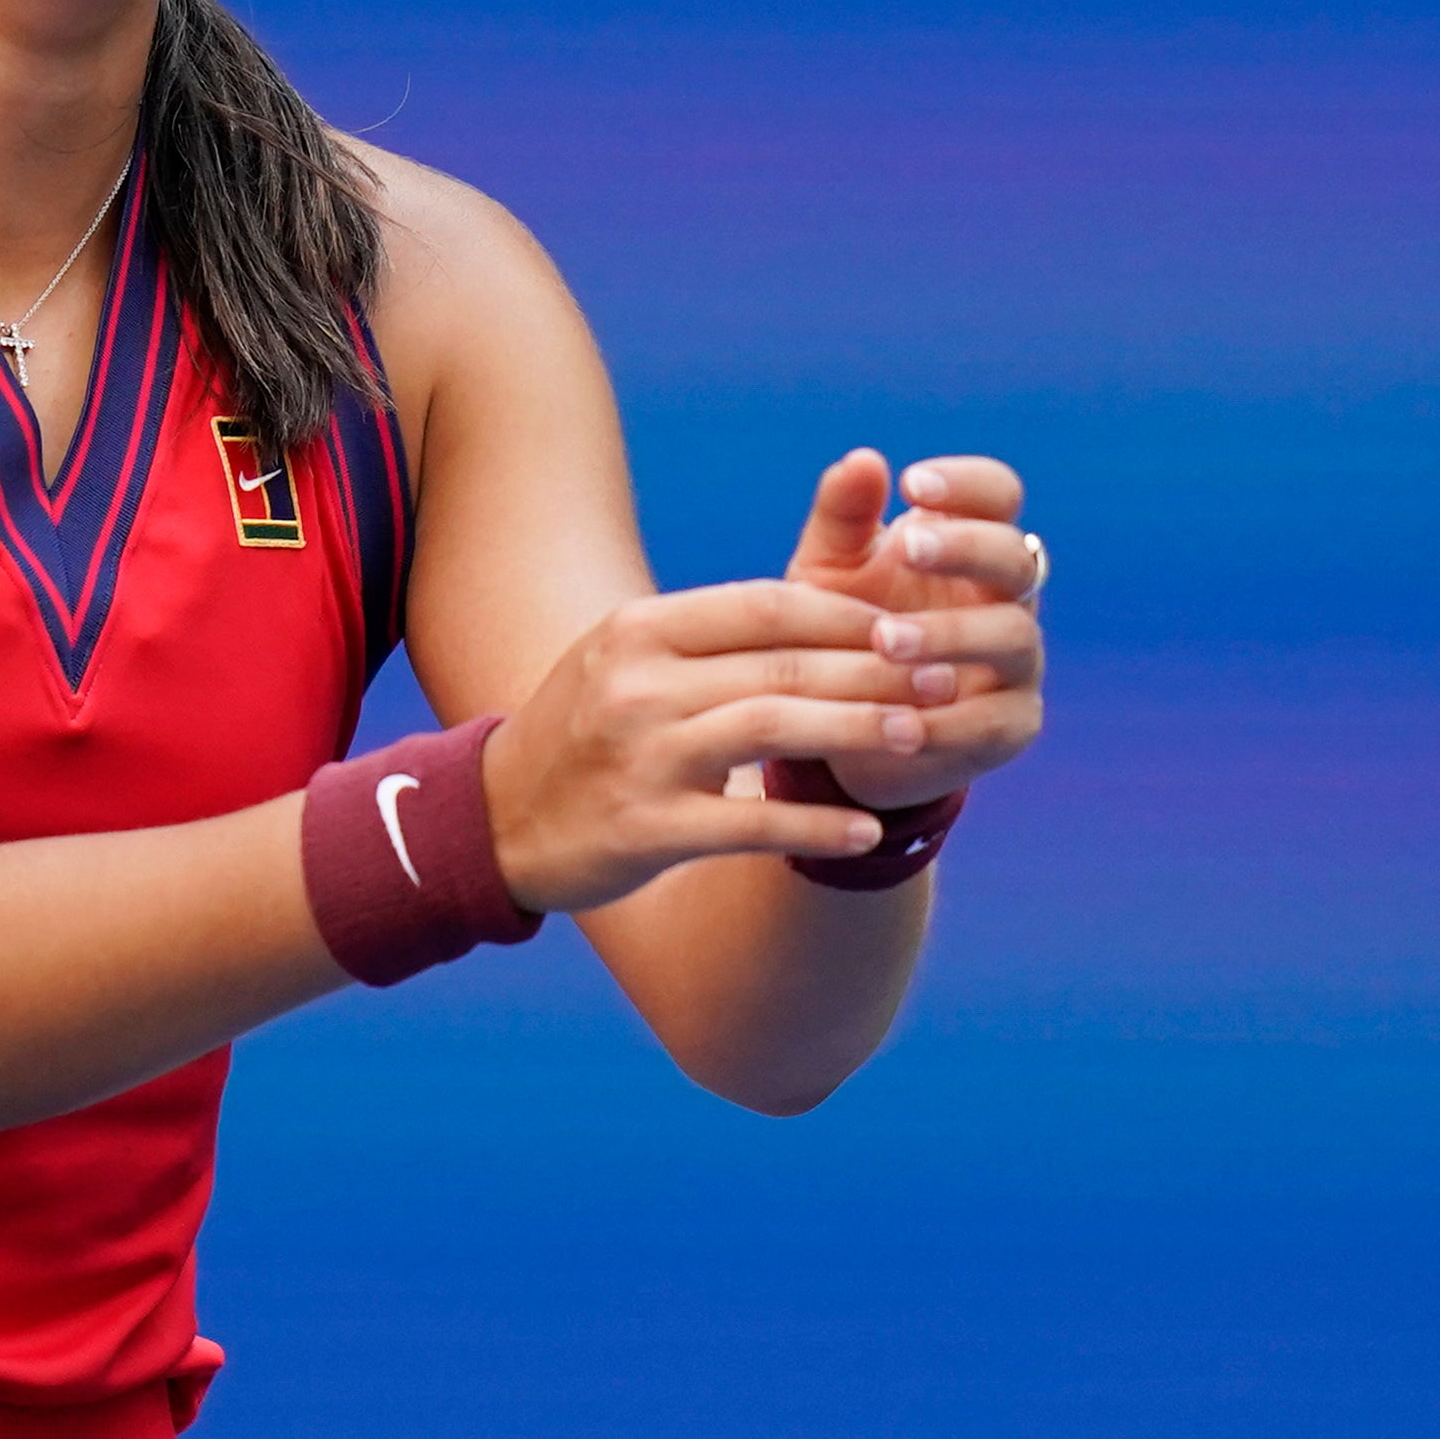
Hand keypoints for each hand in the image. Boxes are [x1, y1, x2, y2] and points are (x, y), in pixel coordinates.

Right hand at [481, 580, 962, 915]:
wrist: (494, 821)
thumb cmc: (581, 732)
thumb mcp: (624, 660)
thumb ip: (709, 635)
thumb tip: (825, 610)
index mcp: (640, 630)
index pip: (766, 605)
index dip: (847, 614)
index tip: (908, 626)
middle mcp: (639, 685)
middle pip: (784, 665)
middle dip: (875, 671)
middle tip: (945, 676)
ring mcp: (643, 756)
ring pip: (776, 730)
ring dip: (860, 733)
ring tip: (922, 737)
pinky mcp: (648, 829)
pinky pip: (753, 823)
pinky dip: (816, 827)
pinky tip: (865, 833)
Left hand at [780, 449, 1045, 810]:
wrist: (845, 721)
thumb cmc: (843, 623)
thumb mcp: (830, 568)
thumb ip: (842, 516)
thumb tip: (863, 458)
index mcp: (969, 543)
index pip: (997, 494)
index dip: (967, 483)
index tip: (912, 482)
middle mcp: (1006, 596)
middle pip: (1015, 557)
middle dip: (966, 549)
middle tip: (910, 549)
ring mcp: (1017, 660)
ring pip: (1012, 635)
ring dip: (951, 635)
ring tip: (885, 640)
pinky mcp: (1012, 724)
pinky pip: (995, 720)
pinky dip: (948, 721)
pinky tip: (900, 722)